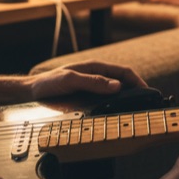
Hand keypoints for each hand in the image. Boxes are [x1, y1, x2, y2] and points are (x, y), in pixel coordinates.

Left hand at [26, 61, 147, 100]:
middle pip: (123, 80)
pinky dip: (117, 102)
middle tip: (148, 102)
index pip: (123, 71)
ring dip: (128, 96)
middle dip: (137, 88)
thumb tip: (117, 86)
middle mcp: (96, 75)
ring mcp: (92, 85)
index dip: (138, 81)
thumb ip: (93, 82)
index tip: (148, 92)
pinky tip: (118, 111)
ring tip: (137, 107)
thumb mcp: (70, 80)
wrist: (30, 92)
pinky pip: (107, 98)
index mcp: (95, 67)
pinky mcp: (88, 95)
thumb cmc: (47, 84)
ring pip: (116, 89)